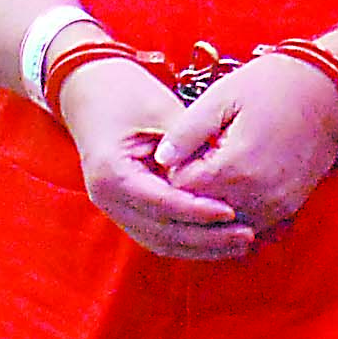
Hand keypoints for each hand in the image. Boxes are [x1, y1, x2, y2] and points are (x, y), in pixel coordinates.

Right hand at [58, 55, 254, 260]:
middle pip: (160, 234)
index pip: (161, 204)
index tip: (231, 212)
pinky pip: (158, 234)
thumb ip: (189, 142)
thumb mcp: (160, 109)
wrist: (91, 91)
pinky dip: (188, 240)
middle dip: (205, 239)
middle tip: (246, 236)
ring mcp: (114, 207)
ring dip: (200, 247)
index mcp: (112, 173)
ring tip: (240, 243)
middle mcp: (107, 199)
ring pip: (160, 242)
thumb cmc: (127, 94)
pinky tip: (219, 239)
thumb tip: (227, 168)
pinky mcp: (125, 209)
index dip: (197, 212)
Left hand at [154, 51, 337, 232]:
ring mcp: (276, 205)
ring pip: (226, 224)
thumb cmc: (272, 86)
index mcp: (234, 167)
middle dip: (191, 193)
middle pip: (202, 213)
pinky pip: (252, 223)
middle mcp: (256, 195)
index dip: (172, 173)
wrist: (329, 91)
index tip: (177, 153)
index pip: (181, 191)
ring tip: (212, 172)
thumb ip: (187, 130)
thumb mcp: (223, 96)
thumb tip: (160, 158)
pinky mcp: (289, 207)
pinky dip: (237, 210)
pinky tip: (234, 183)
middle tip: (192, 162)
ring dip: (214, 205)